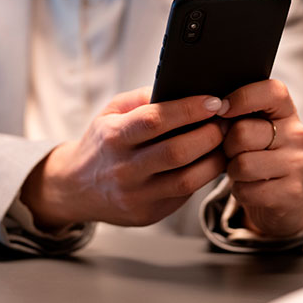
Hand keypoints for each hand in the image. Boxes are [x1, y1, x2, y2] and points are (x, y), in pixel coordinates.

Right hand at [21, 87, 226, 229]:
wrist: (76, 188)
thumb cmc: (103, 142)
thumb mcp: (112, 111)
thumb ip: (143, 98)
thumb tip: (183, 88)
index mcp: (113, 136)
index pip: (155, 120)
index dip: (188, 109)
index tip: (213, 100)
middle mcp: (123, 168)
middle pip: (177, 151)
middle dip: (209, 133)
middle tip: (226, 120)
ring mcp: (136, 196)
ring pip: (187, 179)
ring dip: (215, 158)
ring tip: (225, 141)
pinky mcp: (148, 215)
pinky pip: (184, 195)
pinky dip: (204, 176)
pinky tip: (211, 160)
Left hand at [219, 80, 302, 237]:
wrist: (279, 196)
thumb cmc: (254, 152)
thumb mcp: (250, 125)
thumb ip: (236, 111)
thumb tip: (212, 106)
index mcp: (285, 109)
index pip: (270, 91)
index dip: (241, 98)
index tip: (222, 109)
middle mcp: (296, 133)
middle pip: (242, 132)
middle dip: (226, 145)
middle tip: (231, 150)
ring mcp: (296, 163)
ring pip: (242, 164)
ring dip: (232, 170)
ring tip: (240, 169)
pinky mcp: (292, 192)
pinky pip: (247, 190)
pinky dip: (240, 191)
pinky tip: (249, 187)